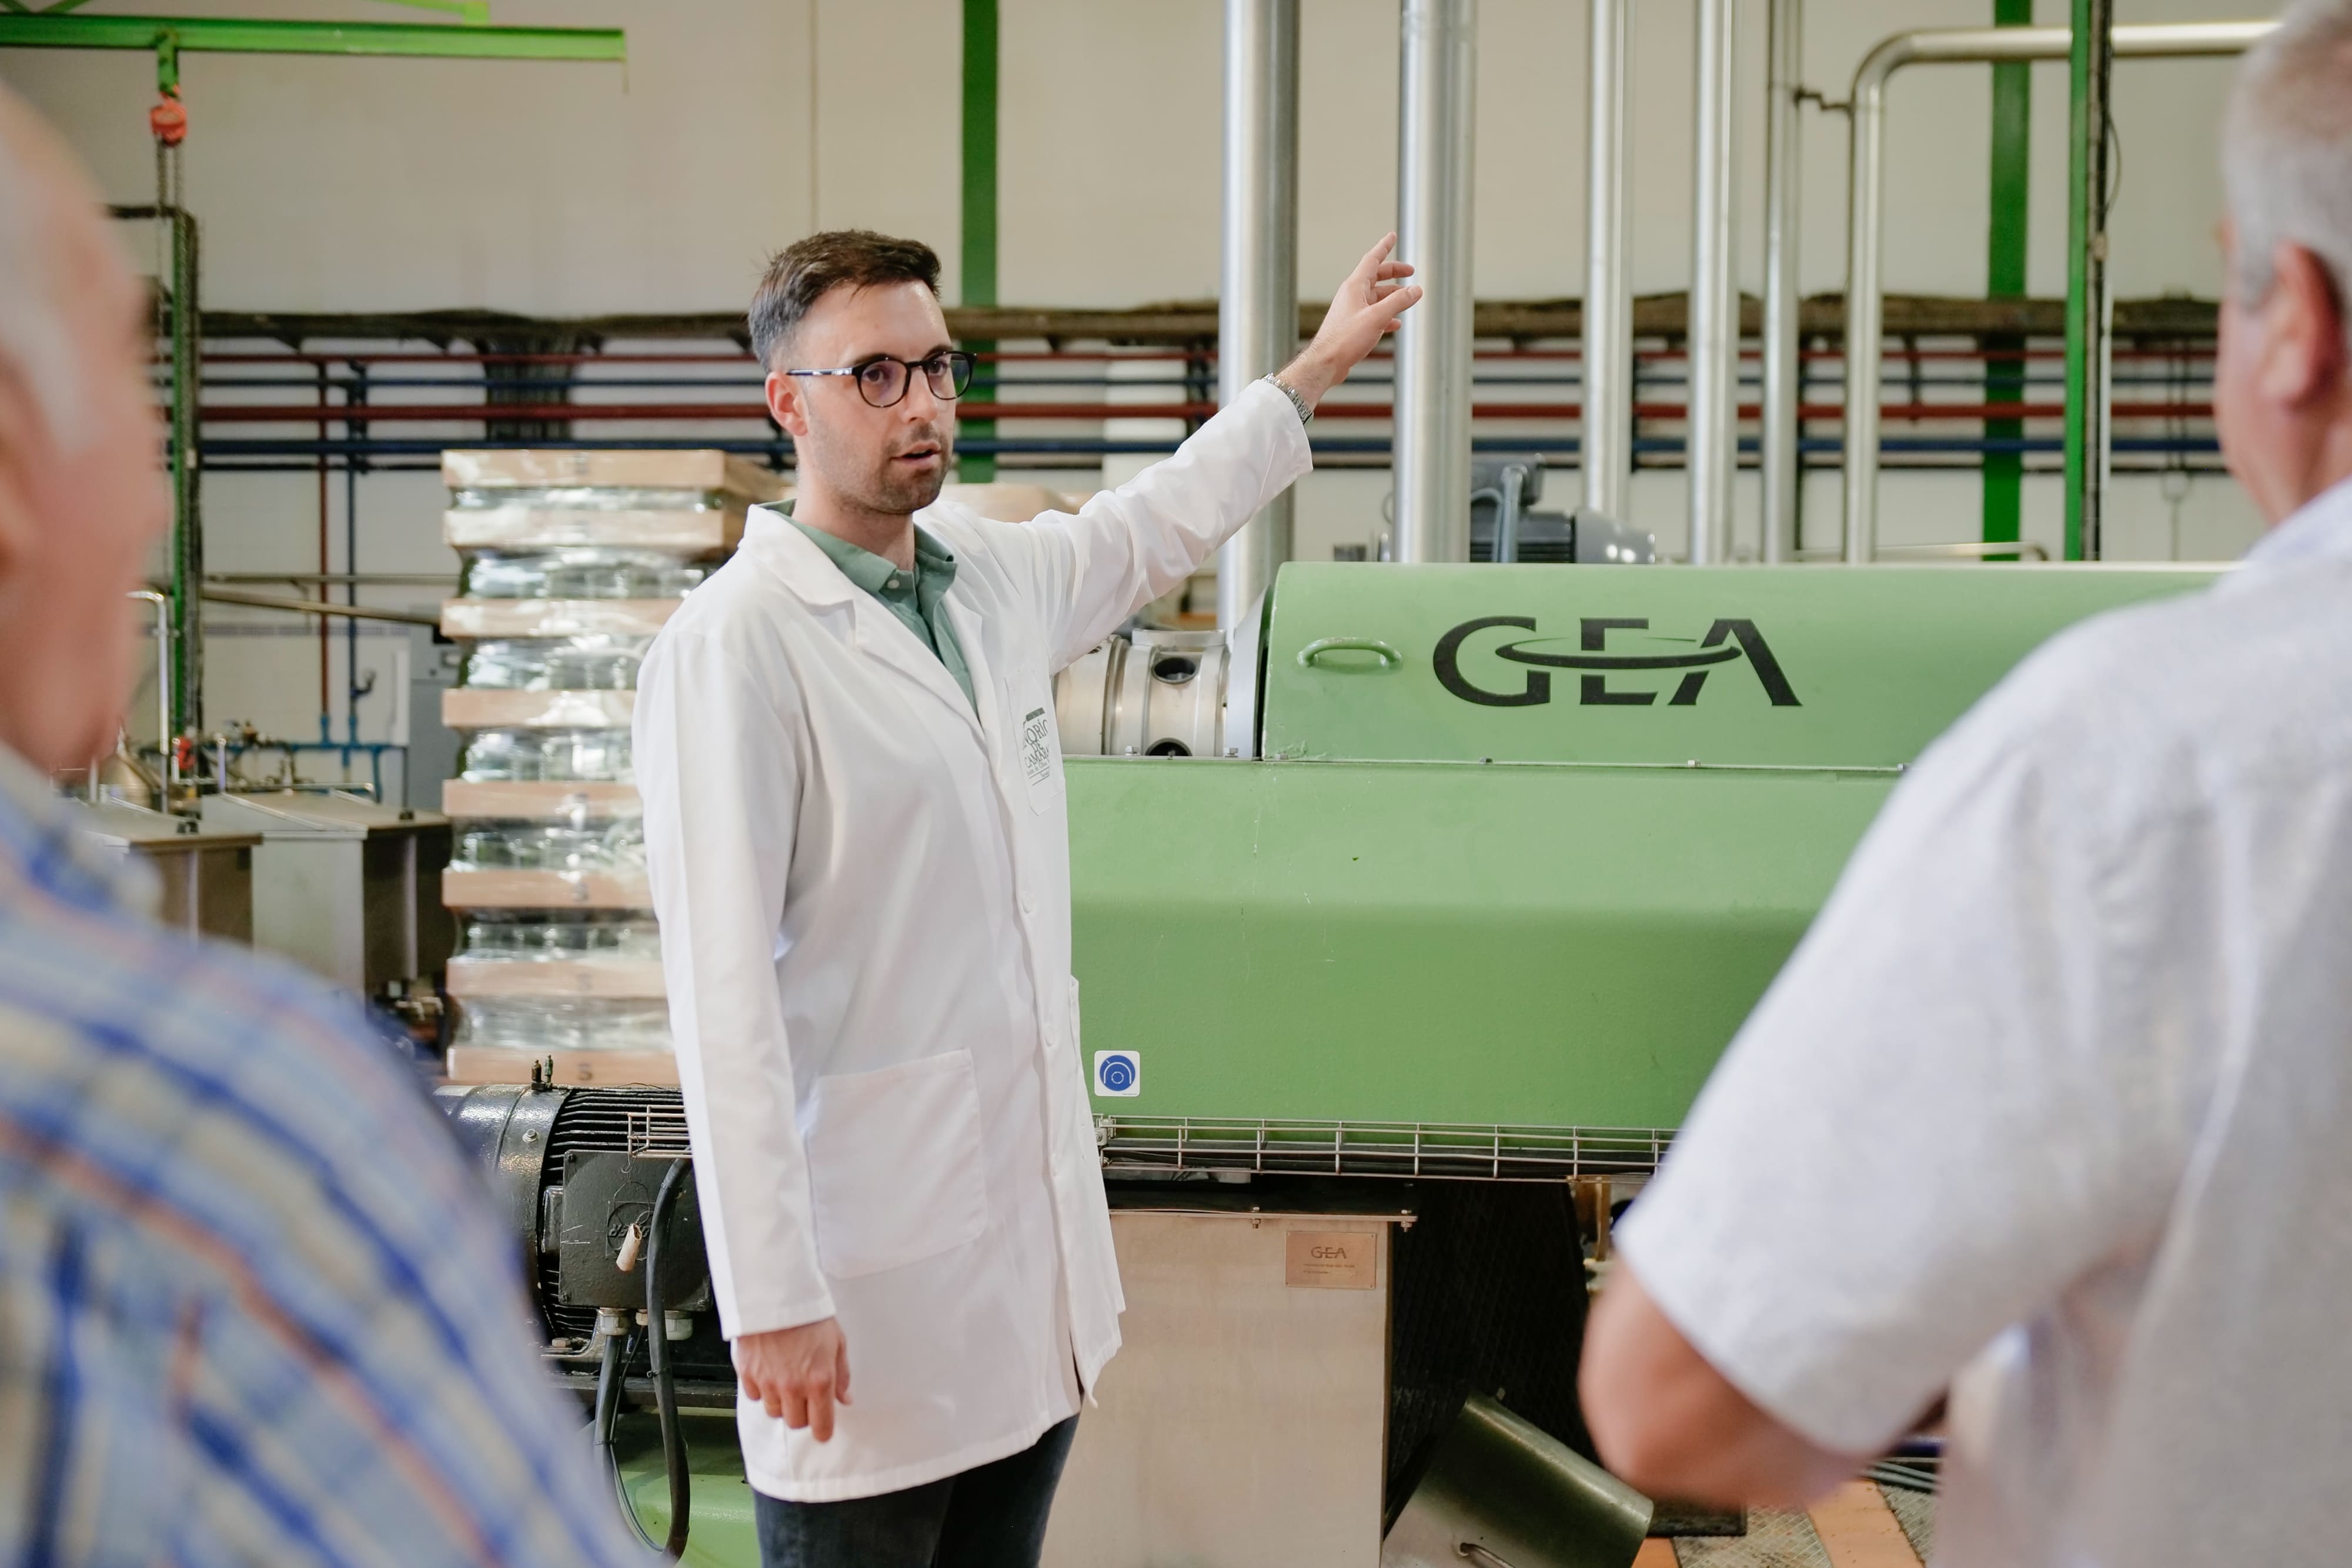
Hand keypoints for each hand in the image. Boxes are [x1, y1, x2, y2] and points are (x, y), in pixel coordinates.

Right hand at [734, 1317, 852, 1441]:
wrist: (775, 1294)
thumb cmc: (808, 1314)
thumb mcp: (837, 1341)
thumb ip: (841, 1375)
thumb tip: (844, 1399)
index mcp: (819, 1381)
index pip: (821, 1426)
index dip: (823, 1431)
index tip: (822, 1430)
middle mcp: (793, 1387)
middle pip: (795, 1423)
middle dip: (802, 1413)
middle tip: (805, 1395)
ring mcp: (768, 1382)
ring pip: (774, 1411)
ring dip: (781, 1401)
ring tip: (786, 1377)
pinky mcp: (748, 1374)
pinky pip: (755, 1396)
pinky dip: (761, 1389)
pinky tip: (769, 1369)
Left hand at [1279, 233, 1423, 408]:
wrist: (1326, 363)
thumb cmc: (1345, 339)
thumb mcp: (1377, 317)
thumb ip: (1398, 302)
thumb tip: (1416, 290)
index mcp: (1355, 287)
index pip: (1372, 260)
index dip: (1384, 247)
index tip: (1392, 236)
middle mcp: (1352, 295)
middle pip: (1376, 277)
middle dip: (1394, 273)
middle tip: (1410, 272)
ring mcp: (1352, 310)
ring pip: (1377, 297)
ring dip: (1393, 296)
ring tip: (1408, 299)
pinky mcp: (1353, 326)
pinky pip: (1374, 314)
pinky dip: (1386, 315)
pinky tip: (1396, 323)